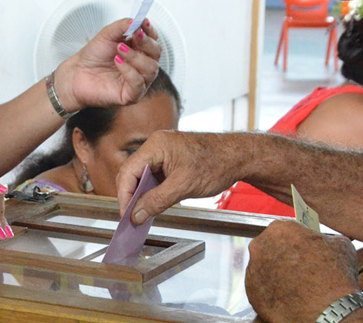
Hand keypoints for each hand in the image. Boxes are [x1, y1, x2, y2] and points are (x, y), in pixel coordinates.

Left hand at [54, 18, 160, 110]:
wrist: (77, 73)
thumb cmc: (93, 56)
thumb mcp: (107, 34)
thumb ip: (123, 26)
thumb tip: (138, 20)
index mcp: (139, 50)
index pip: (154, 40)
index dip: (150, 31)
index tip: (143, 23)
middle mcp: (142, 66)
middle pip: (156, 53)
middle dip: (146, 42)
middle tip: (134, 34)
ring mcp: (139, 81)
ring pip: (151, 68)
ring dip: (135, 56)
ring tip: (118, 50)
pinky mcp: (132, 95)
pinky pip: (139, 83)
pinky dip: (129, 70)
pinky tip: (117, 62)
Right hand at [116, 131, 244, 223]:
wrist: (238, 157)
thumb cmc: (216, 164)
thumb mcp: (183, 186)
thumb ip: (156, 201)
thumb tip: (136, 215)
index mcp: (156, 145)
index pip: (129, 171)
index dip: (124, 194)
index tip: (125, 214)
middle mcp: (156, 145)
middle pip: (132, 172)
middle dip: (130, 195)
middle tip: (131, 218)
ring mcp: (163, 152)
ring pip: (142, 175)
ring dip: (141, 194)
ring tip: (141, 214)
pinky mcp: (170, 160)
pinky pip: (154, 175)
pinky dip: (151, 191)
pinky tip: (152, 204)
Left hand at [245, 220, 358, 321]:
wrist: (327, 310)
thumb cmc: (335, 275)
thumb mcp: (340, 244)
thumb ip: (323, 238)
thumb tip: (322, 241)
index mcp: (279, 229)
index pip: (286, 230)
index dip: (296, 240)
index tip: (303, 249)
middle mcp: (260, 245)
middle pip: (271, 247)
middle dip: (283, 255)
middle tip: (299, 267)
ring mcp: (252, 269)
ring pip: (264, 267)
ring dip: (275, 272)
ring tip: (294, 284)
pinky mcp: (250, 291)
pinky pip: (261, 287)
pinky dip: (271, 290)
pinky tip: (287, 296)